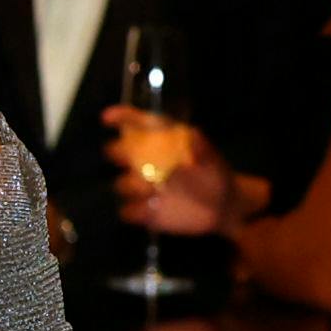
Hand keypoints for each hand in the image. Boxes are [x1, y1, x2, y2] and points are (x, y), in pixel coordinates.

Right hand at [102, 106, 234, 234]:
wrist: (222, 204)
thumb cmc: (213, 172)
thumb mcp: (210, 154)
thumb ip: (199, 146)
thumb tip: (193, 141)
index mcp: (157, 142)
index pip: (133, 124)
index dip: (120, 118)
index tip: (108, 118)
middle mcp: (143, 162)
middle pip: (116, 152)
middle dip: (118, 152)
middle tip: (129, 156)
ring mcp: (141, 188)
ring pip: (121, 184)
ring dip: (131, 185)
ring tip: (150, 187)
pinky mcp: (144, 212)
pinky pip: (127, 211)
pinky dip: (133, 210)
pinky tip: (149, 208)